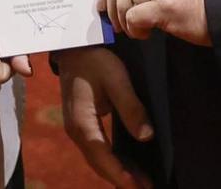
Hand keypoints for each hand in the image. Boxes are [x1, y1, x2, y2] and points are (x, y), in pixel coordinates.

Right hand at [57, 46, 154, 188]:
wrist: (73, 45)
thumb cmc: (94, 59)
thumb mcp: (117, 80)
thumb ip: (132, 108)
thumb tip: (146, 136)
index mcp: (82, 122)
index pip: (103, 157)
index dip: (121, 174)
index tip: (138, 187)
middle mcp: (76, 130)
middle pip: (99, 163)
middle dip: (121, 179)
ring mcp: (76, 127)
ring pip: (97, 157)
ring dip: (117, 171)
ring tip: (140, 182)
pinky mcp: (80, 122)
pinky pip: (96, 148)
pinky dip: (111, 159)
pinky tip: (125, 163)